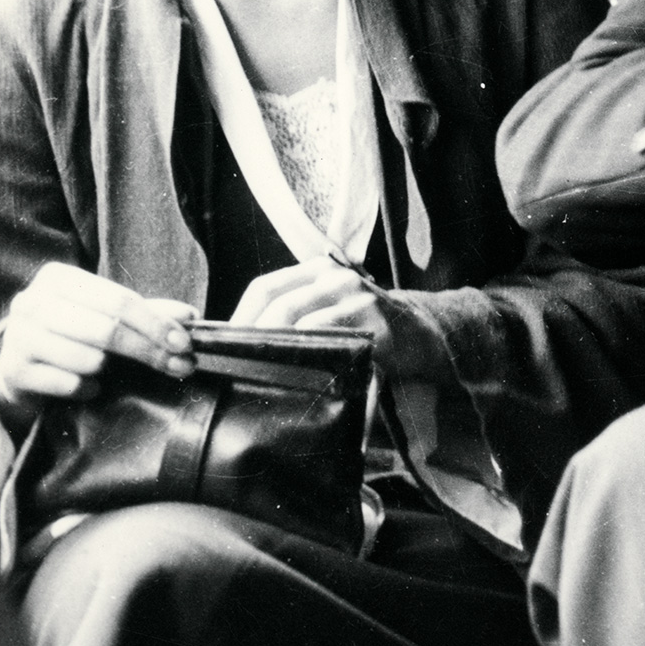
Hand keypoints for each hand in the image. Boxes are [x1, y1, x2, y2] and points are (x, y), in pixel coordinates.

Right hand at [0, 263, 195, 423]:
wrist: (20, 366)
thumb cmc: (70, 335)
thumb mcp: (104, 315)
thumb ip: (146, 313)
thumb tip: (190, 317)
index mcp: (58, 278)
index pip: (119, 300)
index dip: (156, 324)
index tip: (185, 344)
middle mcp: (32, 302)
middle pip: (107, 329)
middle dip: (149, 351)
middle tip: (180, 367)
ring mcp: (18, 337)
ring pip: (88, 359)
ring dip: (109, 371)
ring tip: (106, 370)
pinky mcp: (13, 371)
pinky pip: (69, 385)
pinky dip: (87, 389)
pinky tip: (85, 385)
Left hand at [230, 260, 391, 357]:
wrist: (421, 334)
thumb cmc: (365, 328)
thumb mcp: (330, 311)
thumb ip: (296, 317)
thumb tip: (239, 343)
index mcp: (316, 272)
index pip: (264, 288)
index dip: (240, 317)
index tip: (224, 346)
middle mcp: (333, 276)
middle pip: (277, 304)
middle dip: (253, 337)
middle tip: (237, 366)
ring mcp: (354, 293)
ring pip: (299, 319)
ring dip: (277, 348)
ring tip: (261, 373)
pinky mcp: (372, 316)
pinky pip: (330, 334)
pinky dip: (309, 353)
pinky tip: (298, 372)